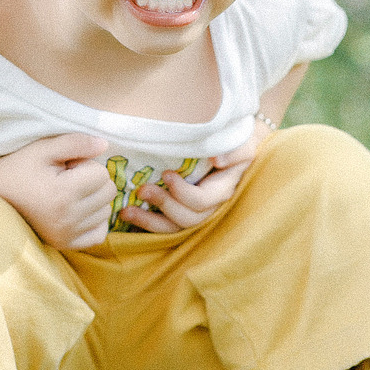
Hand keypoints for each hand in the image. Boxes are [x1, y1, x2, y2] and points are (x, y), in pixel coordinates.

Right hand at [0, 133, 115, 249]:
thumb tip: (105, 145)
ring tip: (66, 193)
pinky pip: (99, 234)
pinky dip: (94, 221)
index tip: (65, 166)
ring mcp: (66, 235)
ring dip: (92, 199)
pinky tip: (76, 210)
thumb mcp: (44, 148)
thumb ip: (76, 143)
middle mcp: (67, 218)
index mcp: (63, 193)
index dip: (86, 164)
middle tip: (66, 179)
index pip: (102, 174)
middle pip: (108, 193)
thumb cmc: (18, 167)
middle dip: (92, 180)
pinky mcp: (64, 244)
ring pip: (105, 211)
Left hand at [118, 120, 271, 233]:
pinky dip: (145, 222)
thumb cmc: (236, 141)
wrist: (232, 144)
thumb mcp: (243, 142)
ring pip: (173, 228)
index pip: (202, 201)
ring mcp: (193, 211)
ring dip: (148, 221)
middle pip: (187, 219)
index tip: (166, 174)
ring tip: (126, 211)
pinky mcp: (179, 210)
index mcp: (222, 190)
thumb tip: (217, 160)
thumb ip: (236, 151)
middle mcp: (209, 207)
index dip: (182, 193)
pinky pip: (164, 225)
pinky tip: (127, 214)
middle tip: (142, 190)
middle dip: (163, 205)